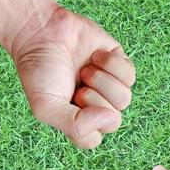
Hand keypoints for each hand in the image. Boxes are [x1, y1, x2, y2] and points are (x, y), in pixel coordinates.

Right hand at [12, 6, 135, 148]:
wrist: (41, 30)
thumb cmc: (39, 70)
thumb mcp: (46, 106)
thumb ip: (75, 125)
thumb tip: (110, 118)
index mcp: (79, 121)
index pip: (93, 139)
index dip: (84, 123)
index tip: (69, 103)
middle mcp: (97, 107)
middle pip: (114, 121)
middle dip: (92, 99)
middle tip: (76, 84)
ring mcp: (110, 87)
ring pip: (124, 99)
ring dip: (102, 81)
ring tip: (85, 70)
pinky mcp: (120, 65)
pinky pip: (130, 76)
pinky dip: (111, 64)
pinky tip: (95, 56)